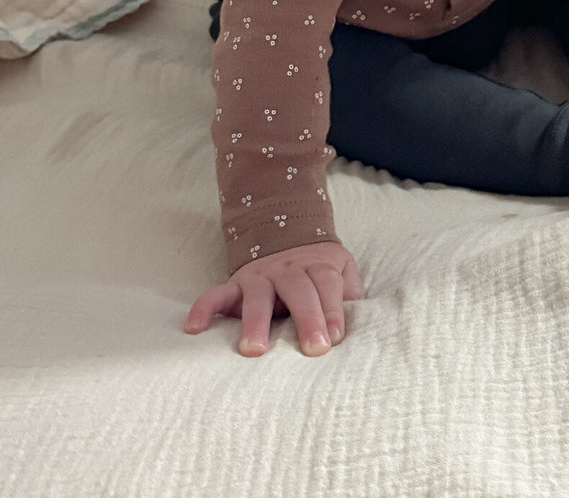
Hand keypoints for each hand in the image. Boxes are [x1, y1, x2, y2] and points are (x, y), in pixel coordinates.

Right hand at [184, 241, 364, 356]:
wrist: (286, 232)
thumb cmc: (320, 270)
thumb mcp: (342, 272)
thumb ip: (351, 296)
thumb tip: (361, 325)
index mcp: (318, 266)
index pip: (327, 285)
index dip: (333, 310)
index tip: (335, 338)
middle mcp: (288, 270)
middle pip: (299, 290)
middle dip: (307, 318)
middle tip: (313, 349)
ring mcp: (259, 277)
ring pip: (258, 296)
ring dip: (255, 321)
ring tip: (253, 350)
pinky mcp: (234, 285)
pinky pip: (215, 294)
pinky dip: (203, 308)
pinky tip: (194, 328)